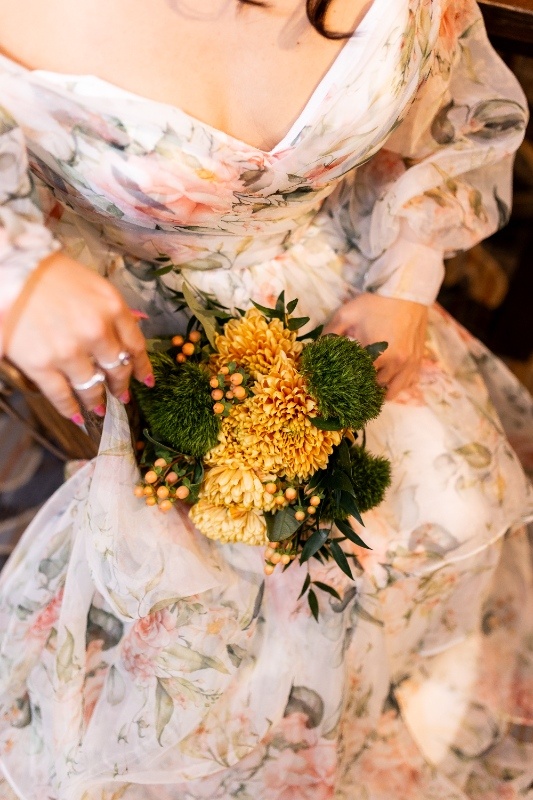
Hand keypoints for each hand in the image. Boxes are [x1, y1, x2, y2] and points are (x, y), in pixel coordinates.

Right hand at [3, 252, 153, 422]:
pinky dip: (70, 409)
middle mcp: (96, 331)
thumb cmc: (47, 272)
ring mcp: (70, 351)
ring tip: (98, 407)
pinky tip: (76, 416)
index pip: (136, 345)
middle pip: (117, 368)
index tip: (145, 380)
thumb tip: (129, 331)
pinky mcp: (42, 365)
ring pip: (92, 386)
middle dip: (120, 385)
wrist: (10, 271)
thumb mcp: (91, 283)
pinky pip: (62, 395)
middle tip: (121, 395)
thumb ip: (111, 311)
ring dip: (97, 400)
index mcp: (111, 307)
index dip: (141, 366)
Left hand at [324, 293, 427, 398]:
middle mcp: (394, 364)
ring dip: (382, 389)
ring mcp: (409, 364)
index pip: (359, 381)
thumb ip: (330, 333)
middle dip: (365, 386)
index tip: (342, 382)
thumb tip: (316, 349)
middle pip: (376, 387)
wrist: (406, 291)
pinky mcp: (418, 360)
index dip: (349, 382)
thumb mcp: (346, 314)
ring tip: (372, 384)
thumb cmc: (374, 303)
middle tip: (355, 382)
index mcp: (375, 355)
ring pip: (393, 390)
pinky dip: (398, 384)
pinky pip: (408, 382)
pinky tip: (389, 379)